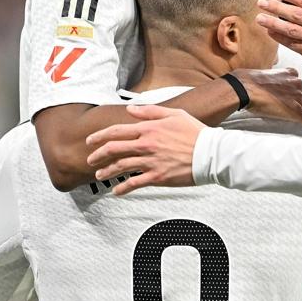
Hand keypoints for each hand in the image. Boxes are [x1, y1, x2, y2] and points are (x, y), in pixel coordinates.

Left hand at [85, 105, 203, 194]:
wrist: (211, 154)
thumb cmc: (196, 133)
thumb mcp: (174, 114)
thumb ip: (150, 111)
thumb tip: (130, 109)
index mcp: (149, 128)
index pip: (117, 131)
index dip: (100, 136)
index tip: (91, 141)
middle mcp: (146, 145)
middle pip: (113, 149)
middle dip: (98, 155)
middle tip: (91, 160)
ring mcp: (150, 162)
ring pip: (120, 167)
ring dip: (106, 171)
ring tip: (99, 175)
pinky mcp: (157, 177)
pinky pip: (134, 184)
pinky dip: (122, 188)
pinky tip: (116, 191)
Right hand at [228, 68, 301, 134]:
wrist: (244, 88)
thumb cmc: (247, 81)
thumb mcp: (260, 74)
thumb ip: (267, 79)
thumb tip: (260, 83)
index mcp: (289, 74)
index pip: (297, 82)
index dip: (295, 90)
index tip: (292, 96)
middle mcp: (296, 85)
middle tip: (297, 112)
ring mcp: (297, 98)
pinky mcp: (296, 111)